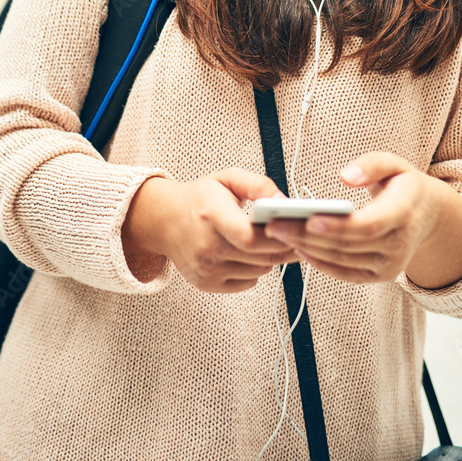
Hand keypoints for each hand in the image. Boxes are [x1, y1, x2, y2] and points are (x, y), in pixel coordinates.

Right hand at [122, 169, 300, 293]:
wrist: (165, 221)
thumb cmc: (200, 198)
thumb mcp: (228, 179)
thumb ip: (259, 185)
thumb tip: (284, 201)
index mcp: (212, 216)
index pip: (250, 237)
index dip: (276, 235)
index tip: (291, 226)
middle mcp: (207, 247)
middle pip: (261, 257)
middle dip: (284, 246)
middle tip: (296, 235)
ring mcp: (206, 269)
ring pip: (259, 271)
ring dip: (270, 258)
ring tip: (266, 240)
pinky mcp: (207, 284)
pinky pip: (248, 282)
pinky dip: (255, 269)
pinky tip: (249, 253)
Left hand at [264, 153, 443, 284]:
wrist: (428, 216)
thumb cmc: (405, 185)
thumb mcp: (394, 164)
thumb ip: (371, 165)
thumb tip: (345, 176)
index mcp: (404, 214)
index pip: (367, 225)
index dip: (337, 225)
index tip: (308, 219)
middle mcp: (398, 245)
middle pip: (347, 244)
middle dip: (307, 235)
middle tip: (274, 224)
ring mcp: (390, 265)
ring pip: (341, 260)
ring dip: (307, 248)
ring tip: (278, 233)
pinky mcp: (380, 276)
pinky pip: (345, 273)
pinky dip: (320, 263)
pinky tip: (298, 249)